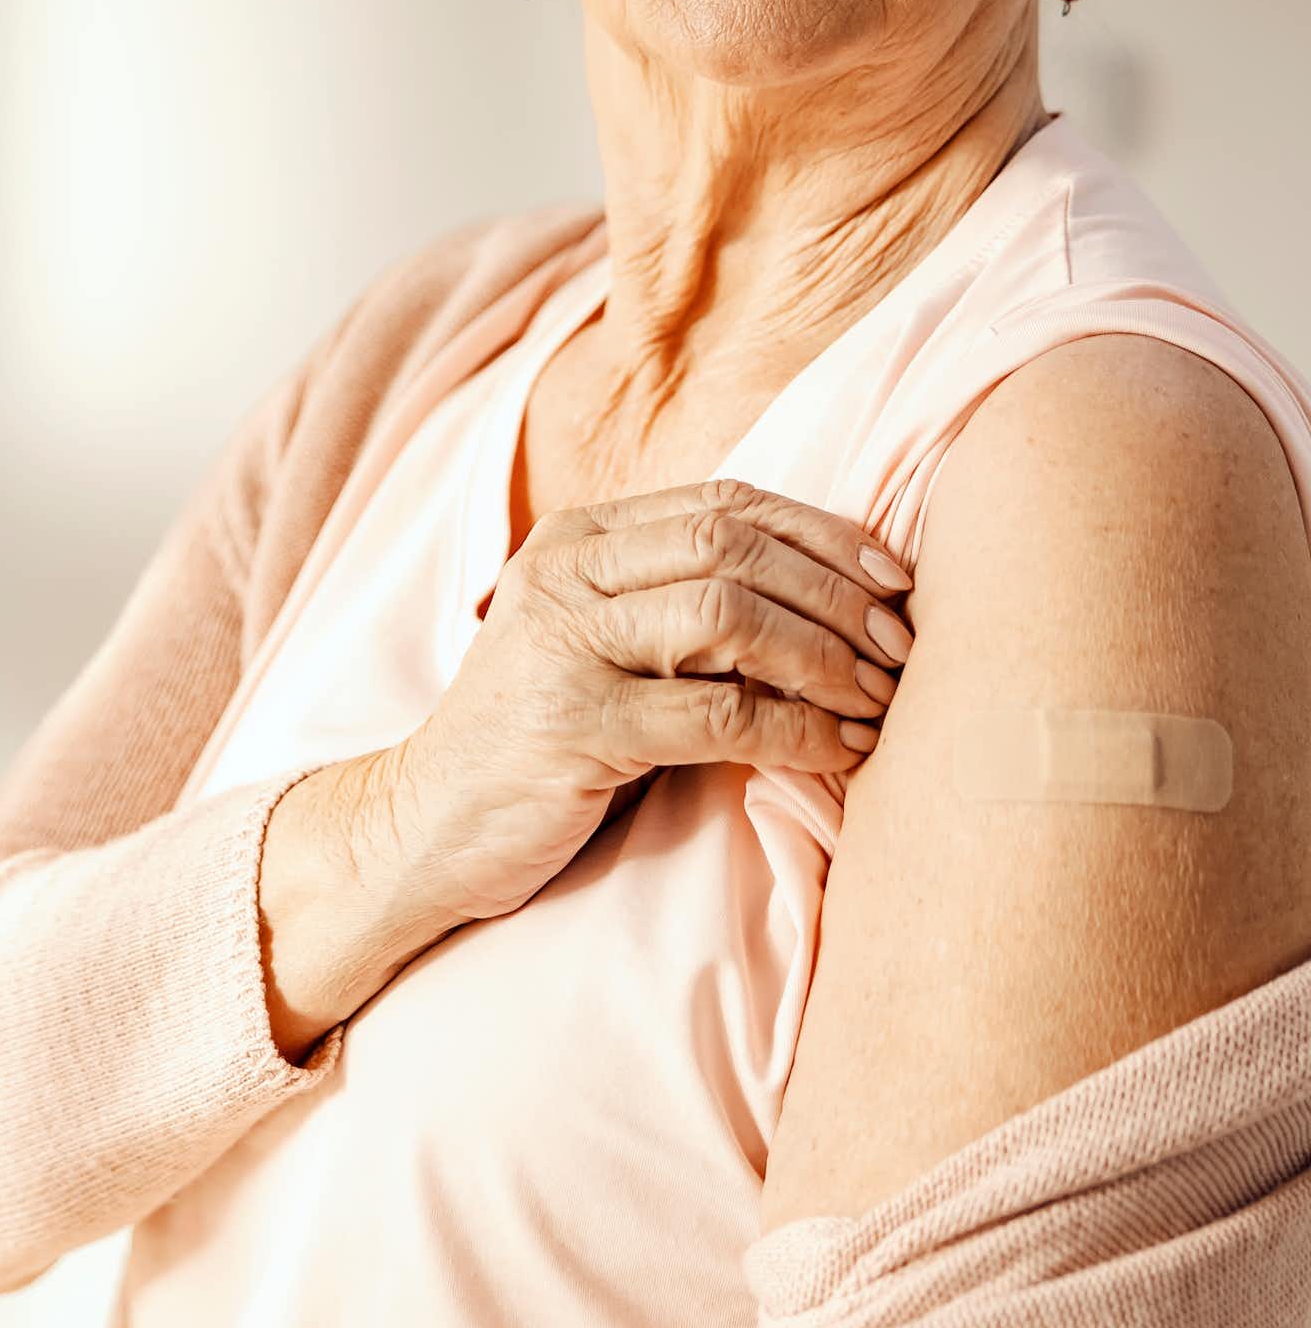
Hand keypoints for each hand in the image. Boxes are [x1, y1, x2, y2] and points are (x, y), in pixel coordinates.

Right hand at [346, 477, 913, 930]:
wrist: (424, 825)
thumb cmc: (537, 740)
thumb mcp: (596, 644)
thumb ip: (675, 602)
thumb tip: (834, 592)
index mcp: (575, 538)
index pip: (724, 501)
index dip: (823, 535)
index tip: (896, 582)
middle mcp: (563, 573)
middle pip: (733, 545)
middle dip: (838, 594)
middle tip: (903, 647)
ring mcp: (561, 646)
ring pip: (729, 614)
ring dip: (827, 657)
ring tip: (878, 700)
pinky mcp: (573, 726)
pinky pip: (717, 715)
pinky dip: (797, 731)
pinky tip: (839, 752)